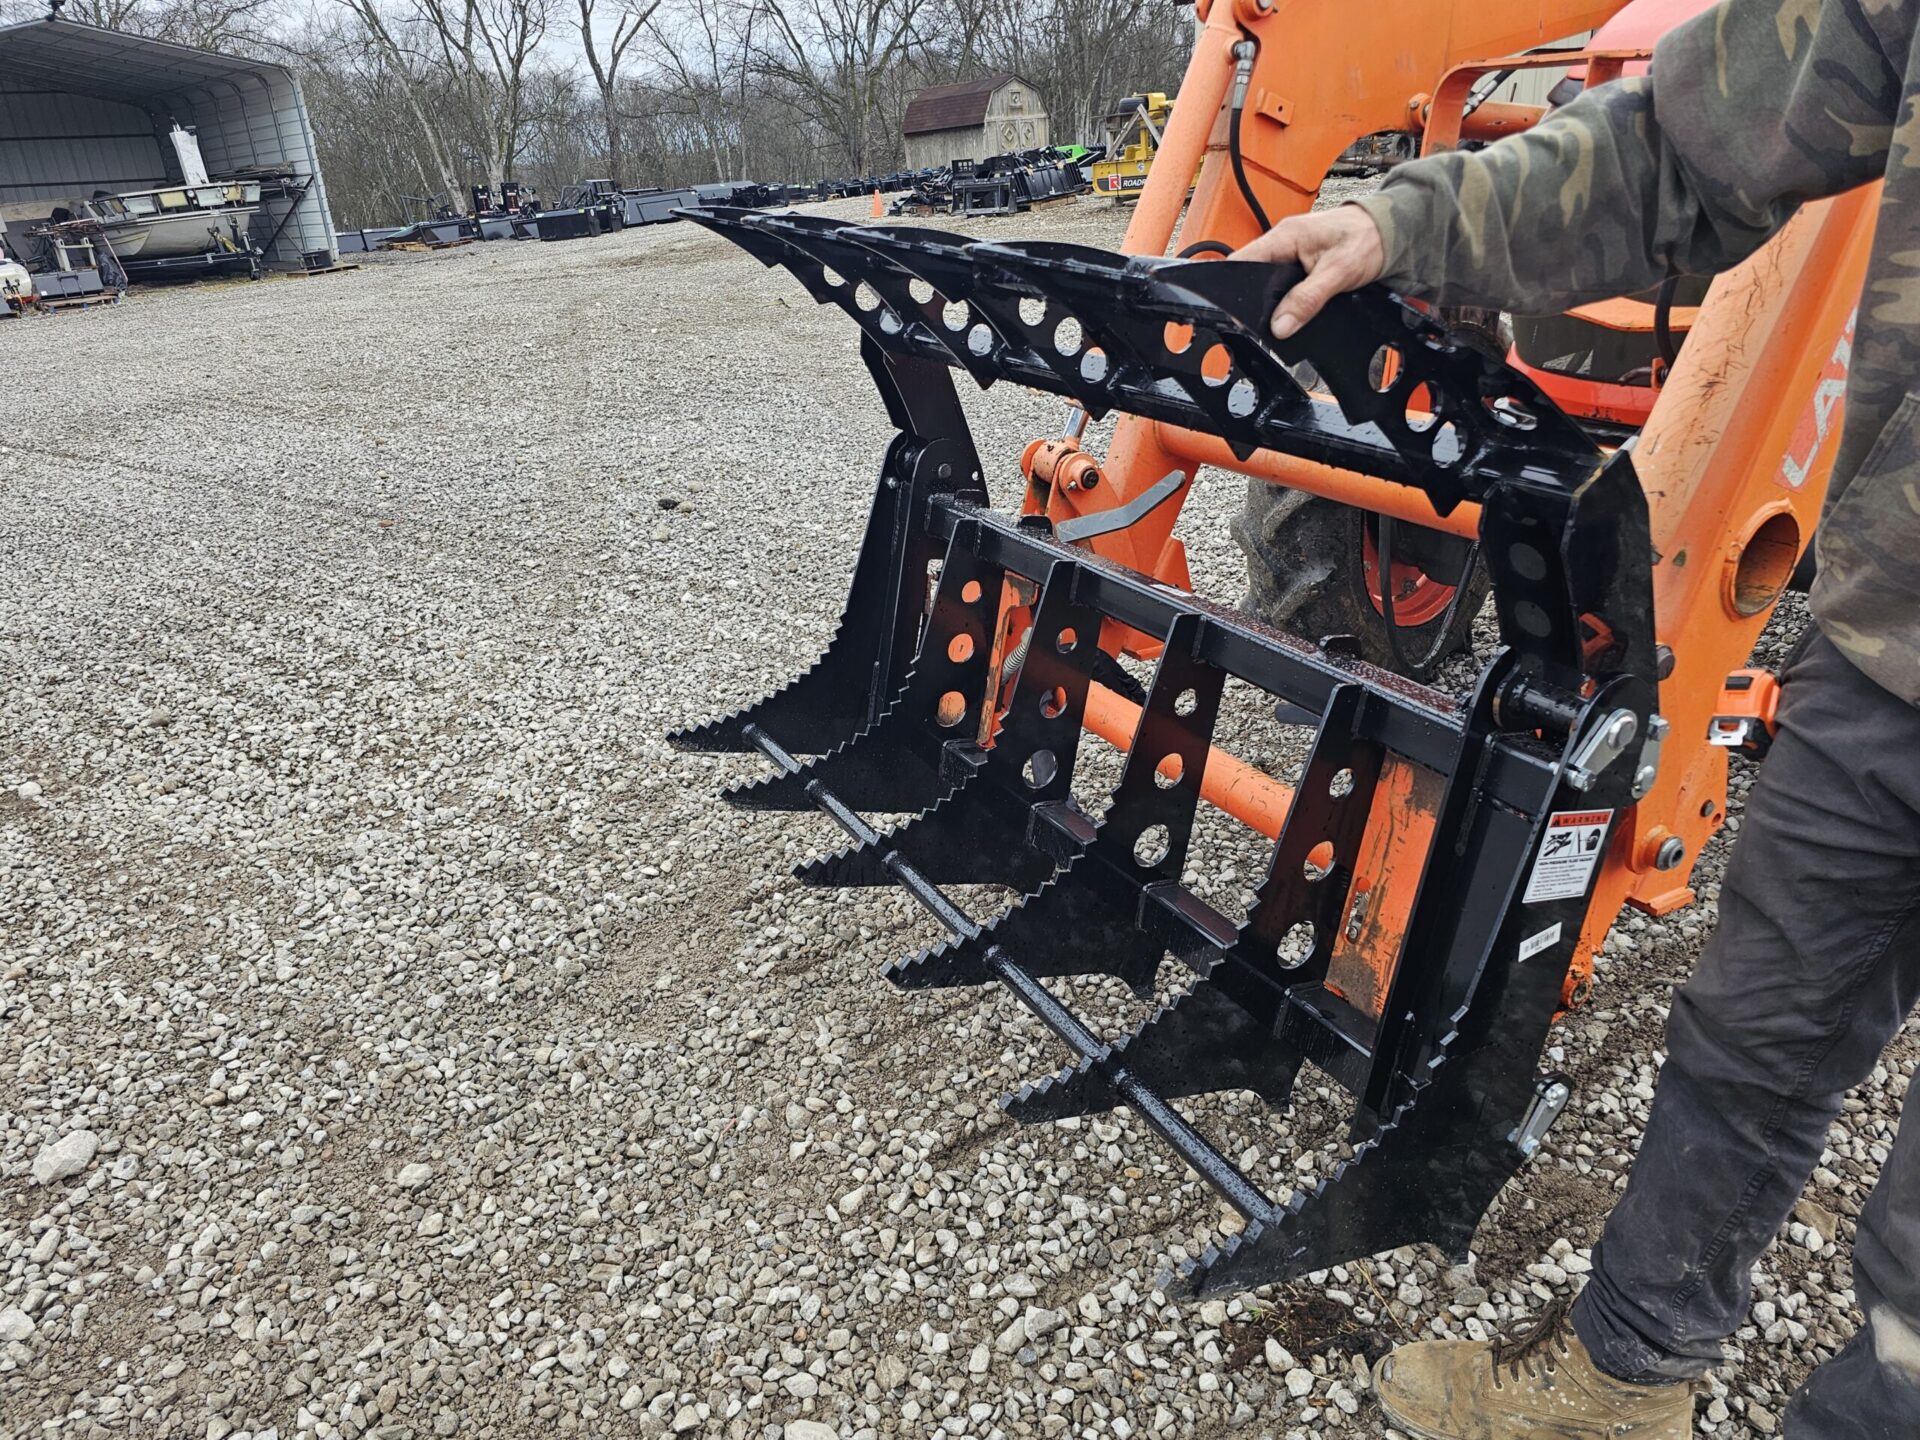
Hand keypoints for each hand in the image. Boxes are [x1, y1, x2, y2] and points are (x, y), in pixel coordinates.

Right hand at [1231, 204, 1386, 340]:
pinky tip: (1292, 311)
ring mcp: (1291, 253)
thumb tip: (1280, 326)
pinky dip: (1286, 299)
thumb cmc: (1368, 238)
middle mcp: (1283, 242)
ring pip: (1267, 283)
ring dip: (1271, 302)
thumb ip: (1307, 299)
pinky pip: (1283, 285)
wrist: (1391, 231)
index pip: (1242, 261)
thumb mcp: (1338, 272)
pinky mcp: (1300, 264)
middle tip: (1260, 324)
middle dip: (1253, 300)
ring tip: (1278, 320)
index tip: (1235, 313)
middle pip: (1251, 275)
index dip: (1232, 287)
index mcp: (1285, 236)